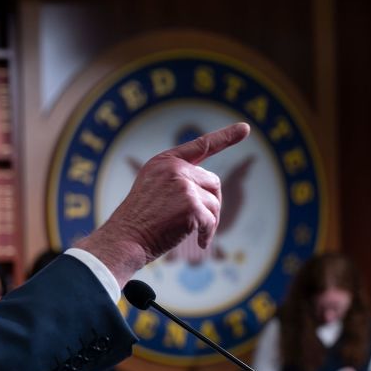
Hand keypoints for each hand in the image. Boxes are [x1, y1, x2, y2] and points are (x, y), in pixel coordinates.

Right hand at [75, 124, 250, 285]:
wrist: (124, 239)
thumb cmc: (138, 220)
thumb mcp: (152, 188)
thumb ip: (177, 180)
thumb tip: (212, 189)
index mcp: (165, 161)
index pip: (201, 145)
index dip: (226, 136)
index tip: (245, 128)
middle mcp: (175, 169)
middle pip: (213, 182)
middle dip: (210, 203)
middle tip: (200, 222)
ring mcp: (183, 185)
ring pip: (214, 203)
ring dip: (209, 221)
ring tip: (194, 234)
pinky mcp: (190, 205)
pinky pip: (211, 221)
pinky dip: (207, 234)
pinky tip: (199, 242)